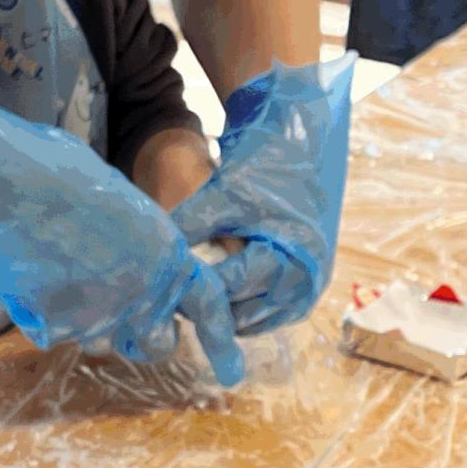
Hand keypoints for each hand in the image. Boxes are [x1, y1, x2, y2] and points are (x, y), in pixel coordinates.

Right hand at [0, 95, 244, 384]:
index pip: (208, 304)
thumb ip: (129, 232)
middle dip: (144, 338)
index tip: (231, 373)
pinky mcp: (57, 326)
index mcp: (165, 250)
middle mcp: (143, 289)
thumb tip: (121, 244)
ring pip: (103, 343)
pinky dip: (41, 313)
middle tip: (124, 322)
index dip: (221, 341)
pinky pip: (53, 332)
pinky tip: (24, 275)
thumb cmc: (49, 171)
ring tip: (61, 279)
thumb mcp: (110, 195)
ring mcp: (100, 313)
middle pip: (158, 343)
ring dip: (89, 324)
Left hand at [173, 56, 352, 334]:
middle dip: (210, 305)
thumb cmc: (262, 168)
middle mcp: (304, 282)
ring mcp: (309, 288)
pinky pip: (271, 313)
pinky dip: (246, 307)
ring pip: (256, 319)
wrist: (300, 147)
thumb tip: (157, 259)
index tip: (167, 286)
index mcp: (287, 259)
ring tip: (197, 294)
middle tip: (177, 296)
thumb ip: (189, 227)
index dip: (195, 289)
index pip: (229, 289)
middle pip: (243, 313)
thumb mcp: (222, 195)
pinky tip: (222, 293)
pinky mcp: (308, 287)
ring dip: (227, 311)